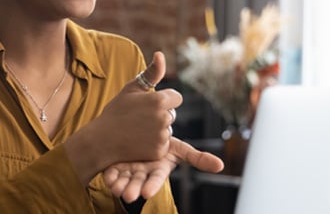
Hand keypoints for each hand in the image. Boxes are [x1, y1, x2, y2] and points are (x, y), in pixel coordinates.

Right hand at [65, 52, 181, 183]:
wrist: (101, 140)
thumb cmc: (116, 111)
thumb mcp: (132, 88)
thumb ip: (151, 72)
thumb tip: (161, 54)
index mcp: (159, 100)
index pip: (176, 98)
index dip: (164, 100)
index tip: (149, 104)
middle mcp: (164, 118)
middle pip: (172, 114)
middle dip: (160, 114)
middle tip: (139, 118)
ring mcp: (162, 136)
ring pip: (168, 129)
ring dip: (158, 129)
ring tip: (137, 130)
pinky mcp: (159, 151)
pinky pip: (164, 144)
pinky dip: (154, 143)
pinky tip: (139, 141)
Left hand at [103, 137, 223, 202]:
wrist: (141, 133)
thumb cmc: (162, 143)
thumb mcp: (180, 148)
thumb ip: (198, 158)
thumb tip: (221, 166)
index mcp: (159, 168)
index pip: (157, 179)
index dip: (152, 185)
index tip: (147, 194)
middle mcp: (144, 171)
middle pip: (139, 182)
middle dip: (133, 189)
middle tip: (128, 195)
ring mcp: (130, 170)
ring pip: (124, 180)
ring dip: (120, 186)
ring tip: (117, 189)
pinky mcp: (116, 165)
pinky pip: (112, 172)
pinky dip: (110, 176)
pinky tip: (108, 177)